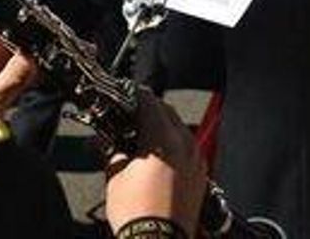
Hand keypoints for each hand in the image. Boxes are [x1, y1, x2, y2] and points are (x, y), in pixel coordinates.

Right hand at [105, 92, 206, 236]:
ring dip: (162, 127)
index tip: (124, 95)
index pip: (149, 103)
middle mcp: (186, 146)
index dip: (134, 96)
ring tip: (140, 137)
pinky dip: (173, 145)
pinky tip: (157, 156)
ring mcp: (197, 161)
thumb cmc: (137, 214)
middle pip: (167, 113)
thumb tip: (109, 139)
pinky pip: (187, 149)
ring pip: (180, 130)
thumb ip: (113, 149)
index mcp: (164, 140)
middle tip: (129, 115)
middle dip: (148, 110)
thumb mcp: (115, 175)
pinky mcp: (200, 176)